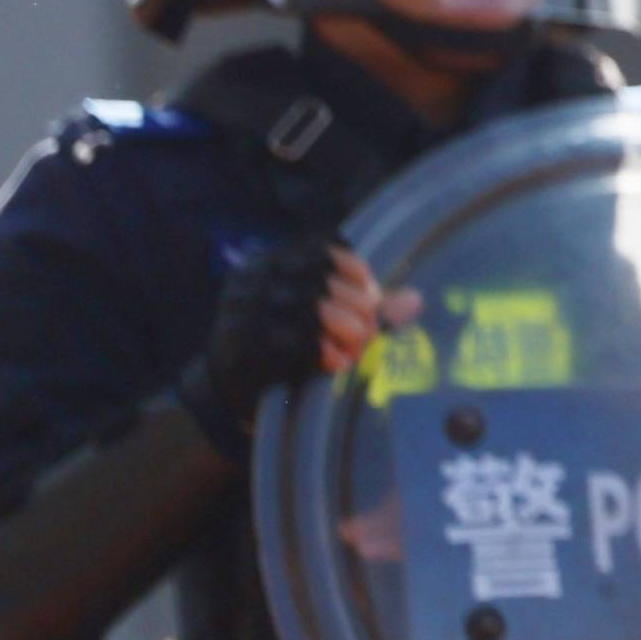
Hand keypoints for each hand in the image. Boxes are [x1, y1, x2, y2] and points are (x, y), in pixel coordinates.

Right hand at [188, 235, 420, 440]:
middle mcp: (252, 281)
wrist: (225, 388)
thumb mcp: (319, 318)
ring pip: (310, 309)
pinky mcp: (241, 345)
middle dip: (356, 306)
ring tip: (358, 347)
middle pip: (320, 281)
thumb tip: (415, 301)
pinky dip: (324, 351)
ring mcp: (242, 312)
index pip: (319, 251)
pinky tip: (338, 362)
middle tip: (370, 331)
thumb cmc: (280, 345)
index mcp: (269, 263)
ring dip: (345, 330)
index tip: (372, 294)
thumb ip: (363, 307)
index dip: (354, 270)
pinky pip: (293, 341)